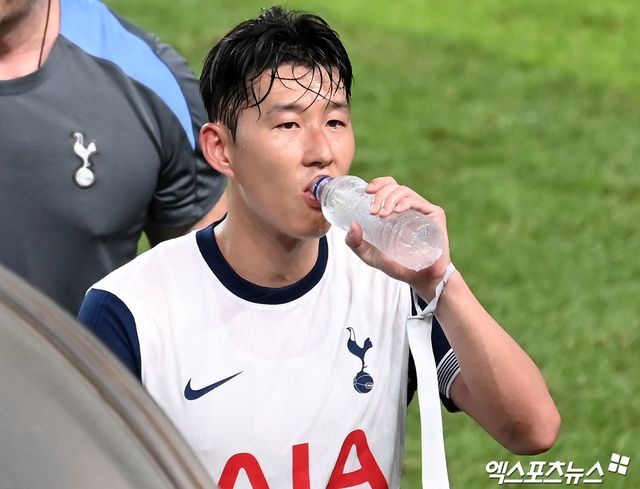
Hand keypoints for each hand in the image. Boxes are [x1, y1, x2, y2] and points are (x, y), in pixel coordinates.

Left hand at [344, 176, 450, 295]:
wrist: (420, 279)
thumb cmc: (397, 266)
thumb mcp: (369, 255)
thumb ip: (355, 243)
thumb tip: (352, 224)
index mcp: (396, 210)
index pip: (389, 186)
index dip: (378, 183)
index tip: (367, 191)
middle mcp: (410, 206)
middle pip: (394, 186)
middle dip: (380, 194)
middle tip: (372, 212)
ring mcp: (423, 209)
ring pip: (404, 191)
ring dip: (389, 199)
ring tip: (381, 215)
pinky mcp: (435, 215)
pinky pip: (419, 202)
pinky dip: (405, 202)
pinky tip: (396, 211)